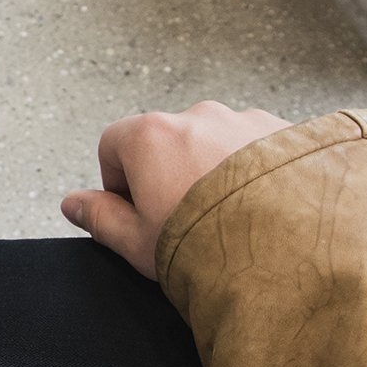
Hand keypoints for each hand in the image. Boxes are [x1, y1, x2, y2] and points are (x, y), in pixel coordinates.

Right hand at [61, 101, 292, 278]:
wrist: (293, 249)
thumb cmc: (209, 247)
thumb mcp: (137, 242)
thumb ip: (98, 218)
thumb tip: (73, 205)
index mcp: (151, 136)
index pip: (113, 144)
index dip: (117, 181)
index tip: (136, 210)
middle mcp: (198, 117)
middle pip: (166, 140)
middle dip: (168, 174)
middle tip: (183, 219)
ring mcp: (245, 120)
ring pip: (214, 142)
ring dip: (213, 170)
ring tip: (228, 216)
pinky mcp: (288, 131)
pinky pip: (259, 146)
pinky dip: (255, 170)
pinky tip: (260, 207)